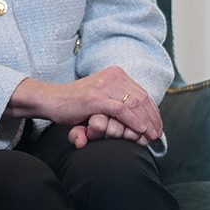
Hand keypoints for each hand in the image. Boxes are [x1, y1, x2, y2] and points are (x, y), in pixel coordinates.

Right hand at [9, 66, 162, 143]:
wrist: (52, 99)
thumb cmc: (76, 102)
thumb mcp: (101, 96)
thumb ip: (118, 100)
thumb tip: (139, 114)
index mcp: (116, 74)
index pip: (142, 92)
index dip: (153, 110)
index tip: (157, 125)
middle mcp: (113, 76)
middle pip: (142, 98)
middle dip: (153, 118)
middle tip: (157, 134)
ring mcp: (104, 86)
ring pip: (134, 103)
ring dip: (146, 122)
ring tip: (151, 135)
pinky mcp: (96, 98)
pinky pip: (121, 110)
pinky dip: (134, 121)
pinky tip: (141, 130)